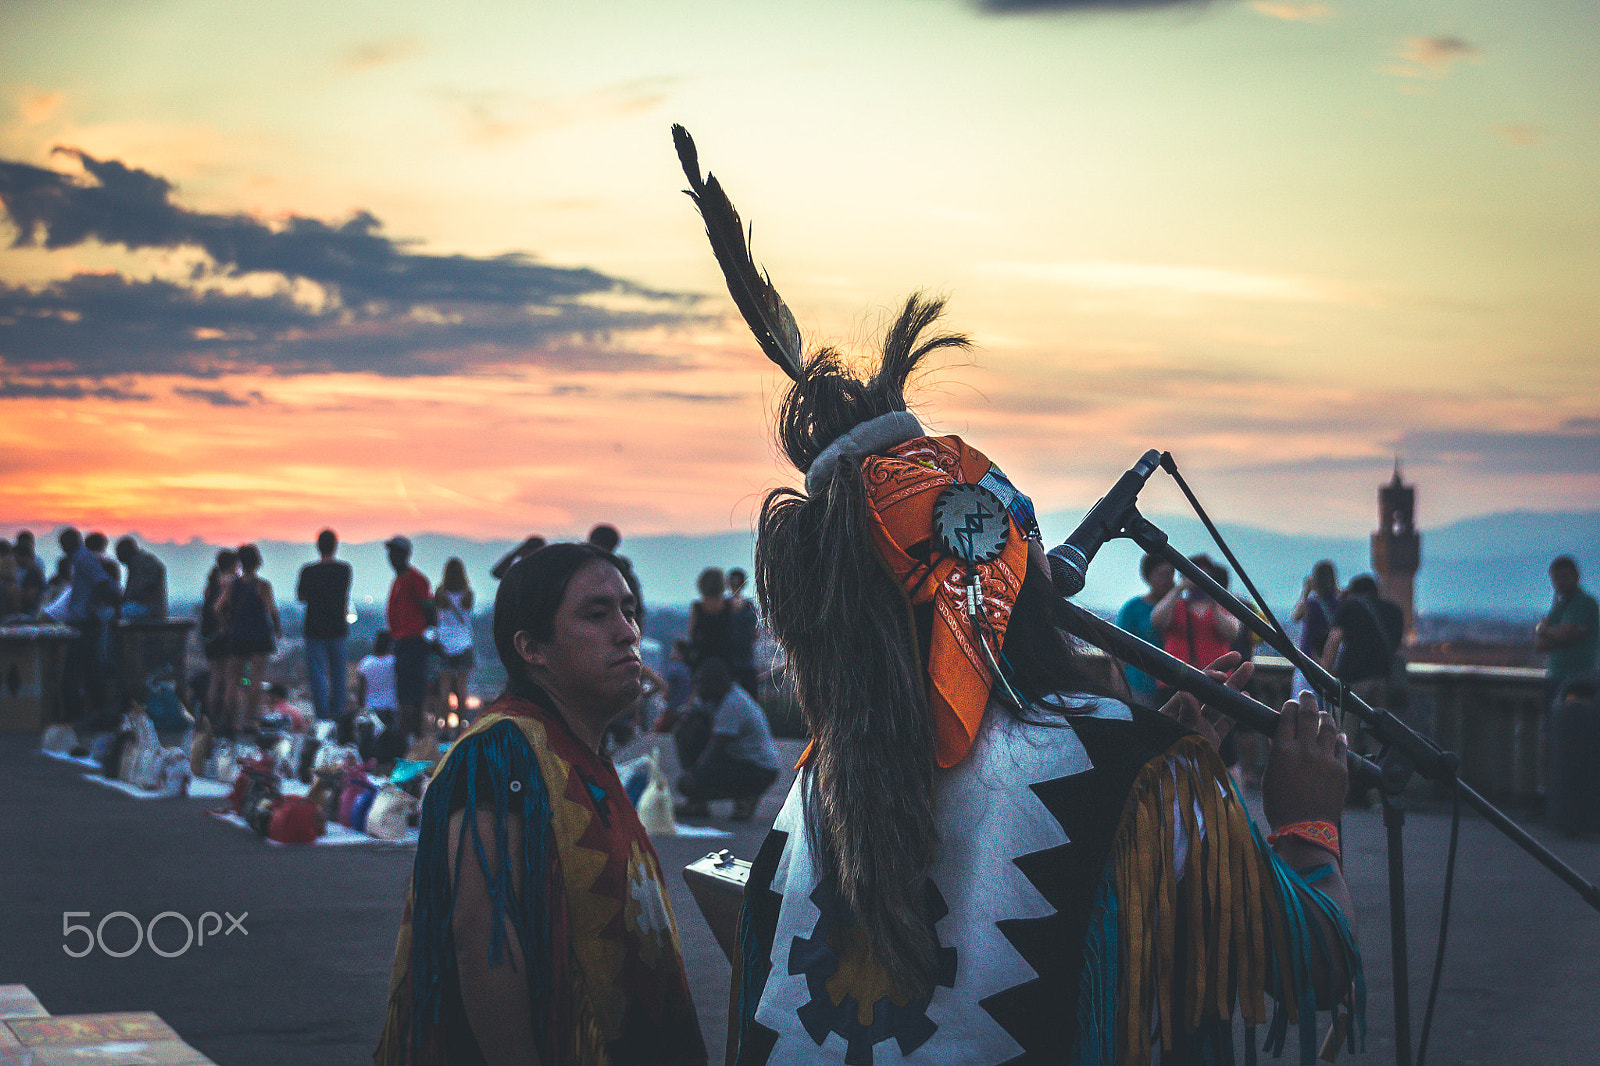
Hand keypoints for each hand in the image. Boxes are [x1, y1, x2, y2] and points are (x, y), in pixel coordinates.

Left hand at [1159, 651, 1250, 753]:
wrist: (1168, 782)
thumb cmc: (1165, 754)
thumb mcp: (1176, 732)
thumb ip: (1185, 714)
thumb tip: (1185, 692)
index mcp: (1177, 707)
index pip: (1195, 684)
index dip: (1210, 674)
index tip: (1224, 673)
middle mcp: (1189, 714)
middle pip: (1211, 690)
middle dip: (1227, 674)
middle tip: (1242, 659)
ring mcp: (1200, 727)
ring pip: (1221, 704)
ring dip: (1236, 688)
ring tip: (1249, 670)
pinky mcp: (1210, 740)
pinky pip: (1225, 722)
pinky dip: (1236, 711)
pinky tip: (1247, 697)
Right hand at [1262, 691, 1347, 830]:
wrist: (1305, 829)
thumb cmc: (1281, 806)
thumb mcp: (1270, 777)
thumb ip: (1277, 754)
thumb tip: (1280, 738)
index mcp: (1283, 751)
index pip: (1287, 717)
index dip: (1289, 706)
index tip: (1290, 704)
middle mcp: (1305, 750)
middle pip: (1309, 715)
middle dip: (1308, 700)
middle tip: (1307, 695)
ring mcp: (1326, 759)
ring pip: (1329, 727)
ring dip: (1325, 717)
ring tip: (1323, 714)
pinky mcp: (1341, 770)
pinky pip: (1342, 747)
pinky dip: (1340, 738)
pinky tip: (1338, 735)